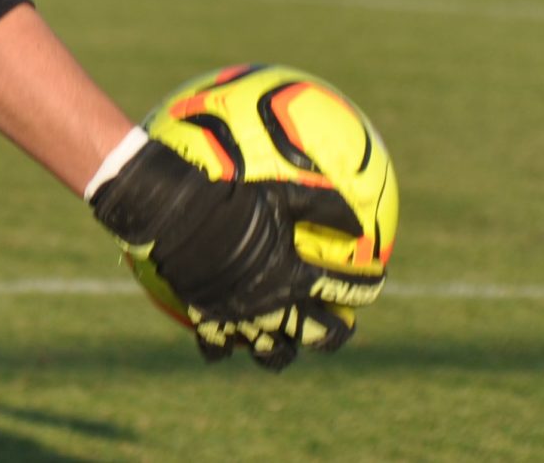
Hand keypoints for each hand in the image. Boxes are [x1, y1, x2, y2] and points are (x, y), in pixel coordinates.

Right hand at [90, 137, 363, 370]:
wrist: (168, 208)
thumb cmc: (226, 193)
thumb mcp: (280, 190)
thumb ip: (323, 206)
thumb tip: (359, 223)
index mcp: (297, 275)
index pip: (348, 290)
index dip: (367, 286)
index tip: (375, 279)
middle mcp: (274, 305)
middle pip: (320, 336)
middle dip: (337, 333)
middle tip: (341, 322)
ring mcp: (240, 316)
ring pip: (273, 353)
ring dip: (286, 348)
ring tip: (290, 340)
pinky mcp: (207, 316)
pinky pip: (219, 346)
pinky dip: (228, 345)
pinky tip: (230, 336)